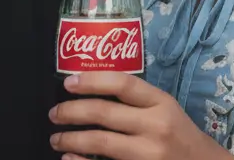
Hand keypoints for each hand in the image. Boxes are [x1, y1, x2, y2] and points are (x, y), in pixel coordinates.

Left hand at [49, 72, 226, 159]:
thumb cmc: (179, 133)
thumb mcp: (165, 108)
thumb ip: (136, 100)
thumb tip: (90, 90)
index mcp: (161, 102)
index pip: (122, 84)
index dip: (92, 80)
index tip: (68, 82)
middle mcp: (155, 126)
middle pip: (105, 113)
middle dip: (72, 112)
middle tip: (54, 113)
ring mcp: (149, 154)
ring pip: (101, 142)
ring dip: (72, 139)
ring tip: (56, 138)